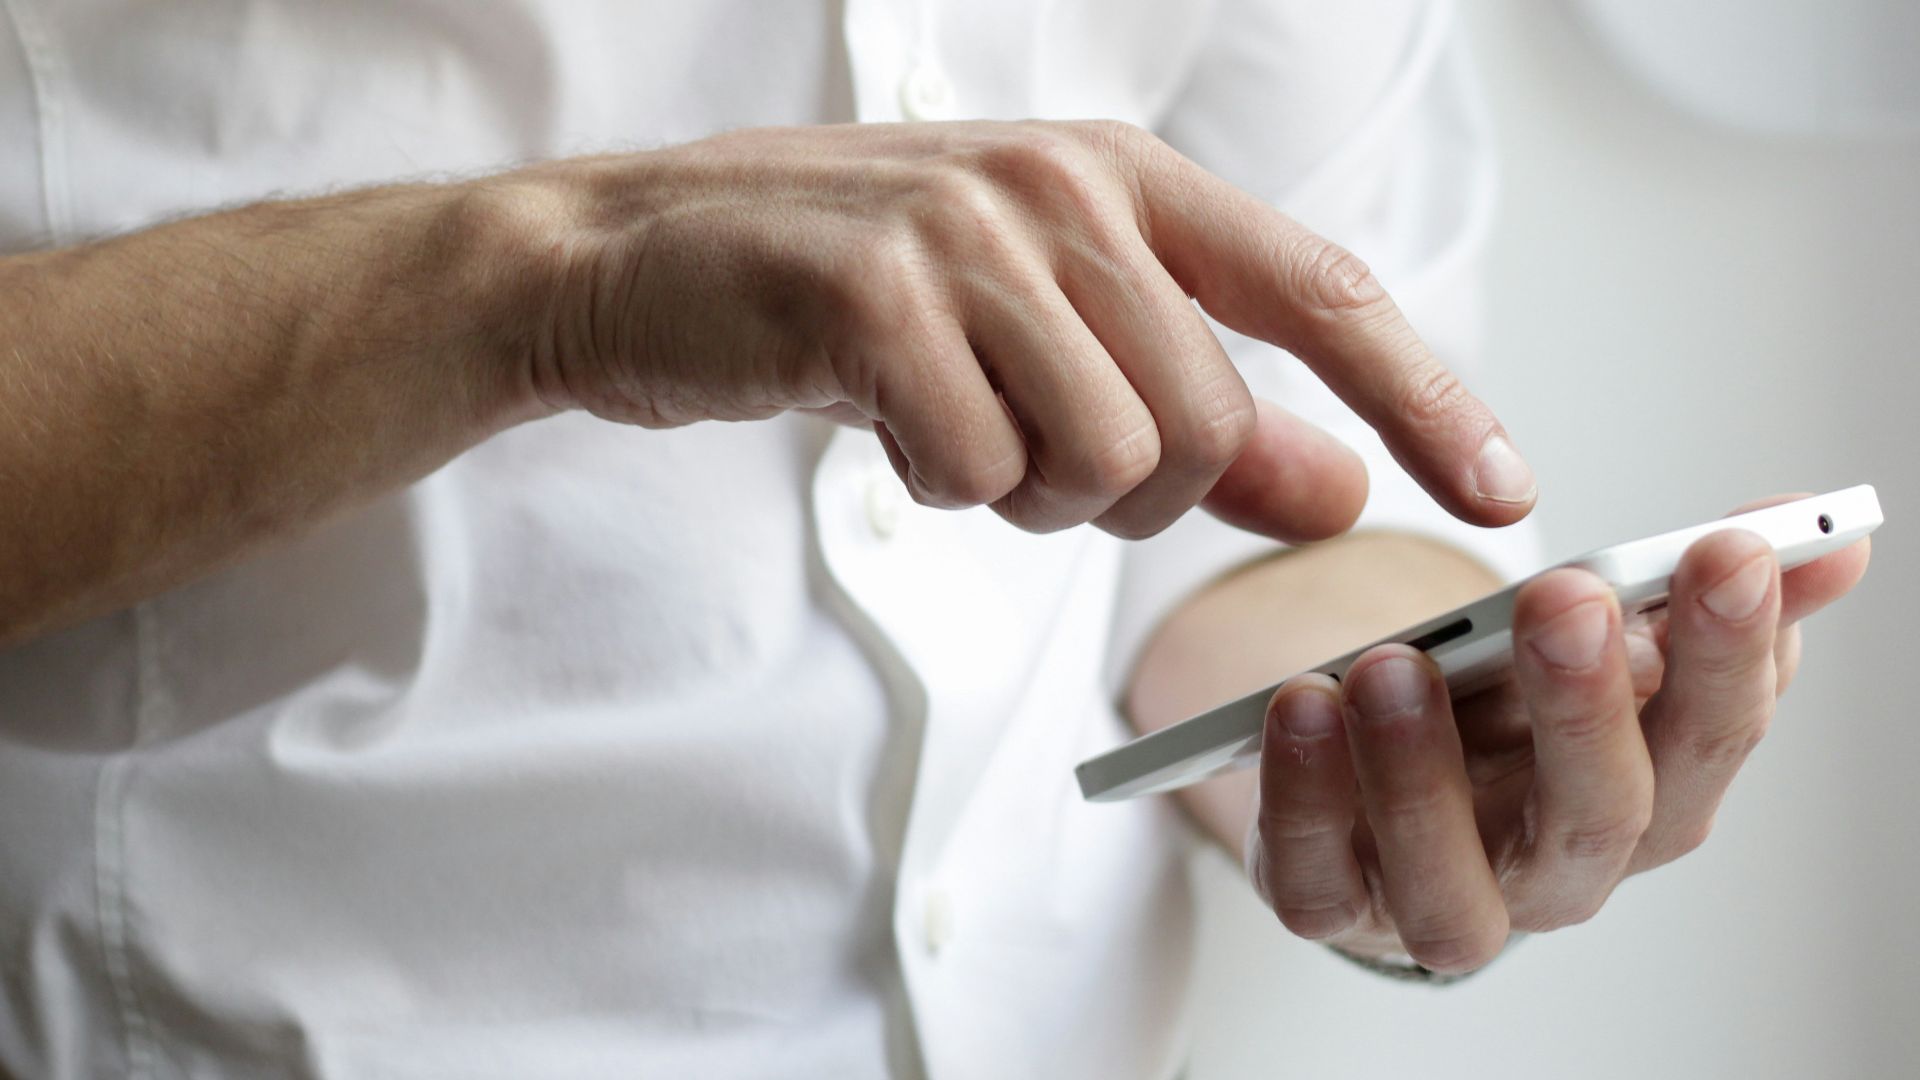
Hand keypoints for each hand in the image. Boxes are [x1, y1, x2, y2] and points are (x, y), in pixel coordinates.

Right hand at [500, 121, 1536, 540]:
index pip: (1322, 292)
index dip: (1426, 397)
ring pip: (1103, 456)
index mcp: (1123, 178)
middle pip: (1203, 422)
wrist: (635, 261)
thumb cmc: (850, 299)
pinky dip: (940, 489)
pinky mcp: (873, 295)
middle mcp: (1063, 185)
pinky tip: (881, 421)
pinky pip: (979, 473)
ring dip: (1028, 494)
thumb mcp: (1041, 337)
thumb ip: (1200, 413)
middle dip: (1127, 492)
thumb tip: (1338, 489)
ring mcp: (967, 231)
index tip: (1504, 491)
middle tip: (1026, 456)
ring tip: (950, 426)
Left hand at [1247, 498, 1871, 972]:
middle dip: (1588, 707)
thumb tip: (1828, 535)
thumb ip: (1694, 591)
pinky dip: (1303, 800)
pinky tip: (1299, 706)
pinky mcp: (1332, 904)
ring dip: (1422, 774)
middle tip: (1566, 599)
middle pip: (1598, 818)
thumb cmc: (1505, 712)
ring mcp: (1441, 900)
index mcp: (1648, 796)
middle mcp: (1558, 871)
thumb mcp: (1597, 639)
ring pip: (1451, 884)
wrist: (1379, 779)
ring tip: (1393, 665)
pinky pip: (1314, 881)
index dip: (1731, 651)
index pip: (1713, 736)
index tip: (1729, 549)